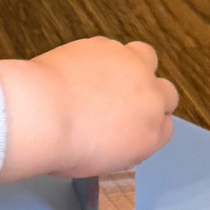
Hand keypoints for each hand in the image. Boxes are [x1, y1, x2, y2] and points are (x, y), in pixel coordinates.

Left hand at [0, 38, 177, 181]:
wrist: (42, 115)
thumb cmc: (62, 148)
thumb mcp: (97, 163)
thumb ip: (115, 145)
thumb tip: (107, 136)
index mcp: (151, 136)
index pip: (164, 127)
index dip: (143, 123)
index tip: (126, 123)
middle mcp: (151, 99)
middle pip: (166, 92)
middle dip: (146, 95)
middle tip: (118, 100)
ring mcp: (133, 67)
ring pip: (147, 58)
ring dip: (132, 65)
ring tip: (103, 76)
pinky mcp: (108, 46)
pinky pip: (111, 47)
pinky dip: (100, 56)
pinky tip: (79, 67)